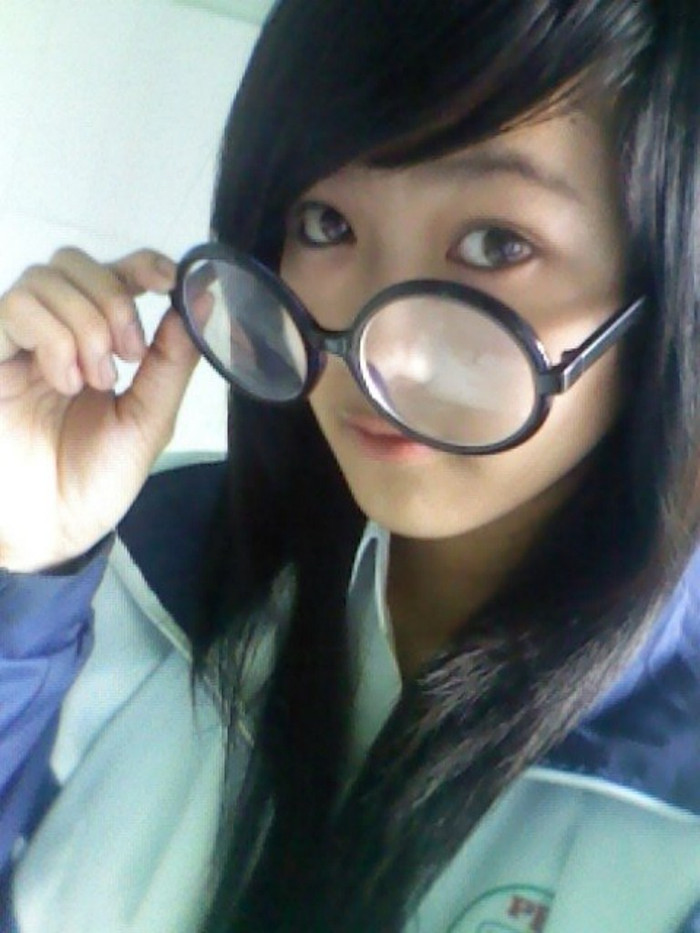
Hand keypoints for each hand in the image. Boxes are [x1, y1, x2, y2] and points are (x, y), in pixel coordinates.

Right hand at [0, 246, 201, 571]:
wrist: (51, 529)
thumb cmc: (97, 479)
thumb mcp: (149, 420)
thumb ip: (172, 361)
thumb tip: (201, 301)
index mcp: (96, 343)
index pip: (113, 273)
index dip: (140, 263)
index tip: (166, 280)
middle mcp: (53, 333)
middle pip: (74, 262)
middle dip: (113, 300)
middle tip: (129, 357)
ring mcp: (17, 343)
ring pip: (44, 279)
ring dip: (84, 325)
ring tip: (95, 381)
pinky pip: (15, 310)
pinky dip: (53, 338)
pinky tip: (65, 381)